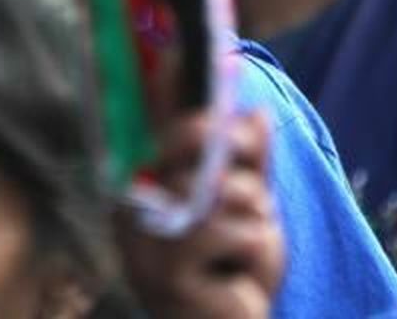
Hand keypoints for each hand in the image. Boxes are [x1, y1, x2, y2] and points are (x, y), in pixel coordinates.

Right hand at [118, 111, 283, 318]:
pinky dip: (260, 257)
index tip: (244, 130)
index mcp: (147, 184)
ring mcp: (148, 241)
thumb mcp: (245, 208)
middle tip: (258, 210)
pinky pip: (242, 237)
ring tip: (248, 253)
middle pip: (205, 159)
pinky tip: (241, 283)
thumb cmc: (228, 270)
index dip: (209, 121)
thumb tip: (258, 112)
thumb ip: (250, 161)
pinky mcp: (171, 277)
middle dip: (249, 183)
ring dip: (259, 225)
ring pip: (231, 195)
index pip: (170, 132)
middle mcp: (136, 207)